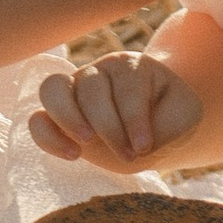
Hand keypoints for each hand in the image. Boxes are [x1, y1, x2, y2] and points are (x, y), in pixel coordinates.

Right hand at [30, 52, 204, 172]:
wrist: (158, 128)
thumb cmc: (172, 118)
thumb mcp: (185, 116)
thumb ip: (168, 124)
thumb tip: (134, 144)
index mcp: (131, 66)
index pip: (126, 86)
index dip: (133, 118)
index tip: (144, 147)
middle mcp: (98, 72)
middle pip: (89, 87)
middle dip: (108, 126)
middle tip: (127, 155)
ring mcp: (73, 92)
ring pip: (53, 90)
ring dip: (68, 119)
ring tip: (85, 146)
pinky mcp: (58, 117)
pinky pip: (37, 120)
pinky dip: (47, 137)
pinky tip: (72, 155)